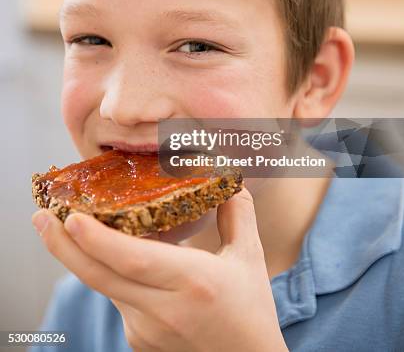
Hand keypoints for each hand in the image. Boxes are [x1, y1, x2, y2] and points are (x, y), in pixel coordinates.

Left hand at [32, 188, 287, 351]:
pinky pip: (116, 297)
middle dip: (63, 246)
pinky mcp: (138, 339)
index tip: (72, 218)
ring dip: (78, 256)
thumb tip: (229, 180)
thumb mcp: (250, 258)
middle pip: (101, 276)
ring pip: (104, 286)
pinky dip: (105, 272)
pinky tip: (101, 253)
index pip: (134, 261)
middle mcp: (163, 308)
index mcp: (193, 281)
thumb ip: (237, 214)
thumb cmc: (250, 309)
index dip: (100, 240)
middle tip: (40, 217)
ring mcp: (146, 328)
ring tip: (57, 227)